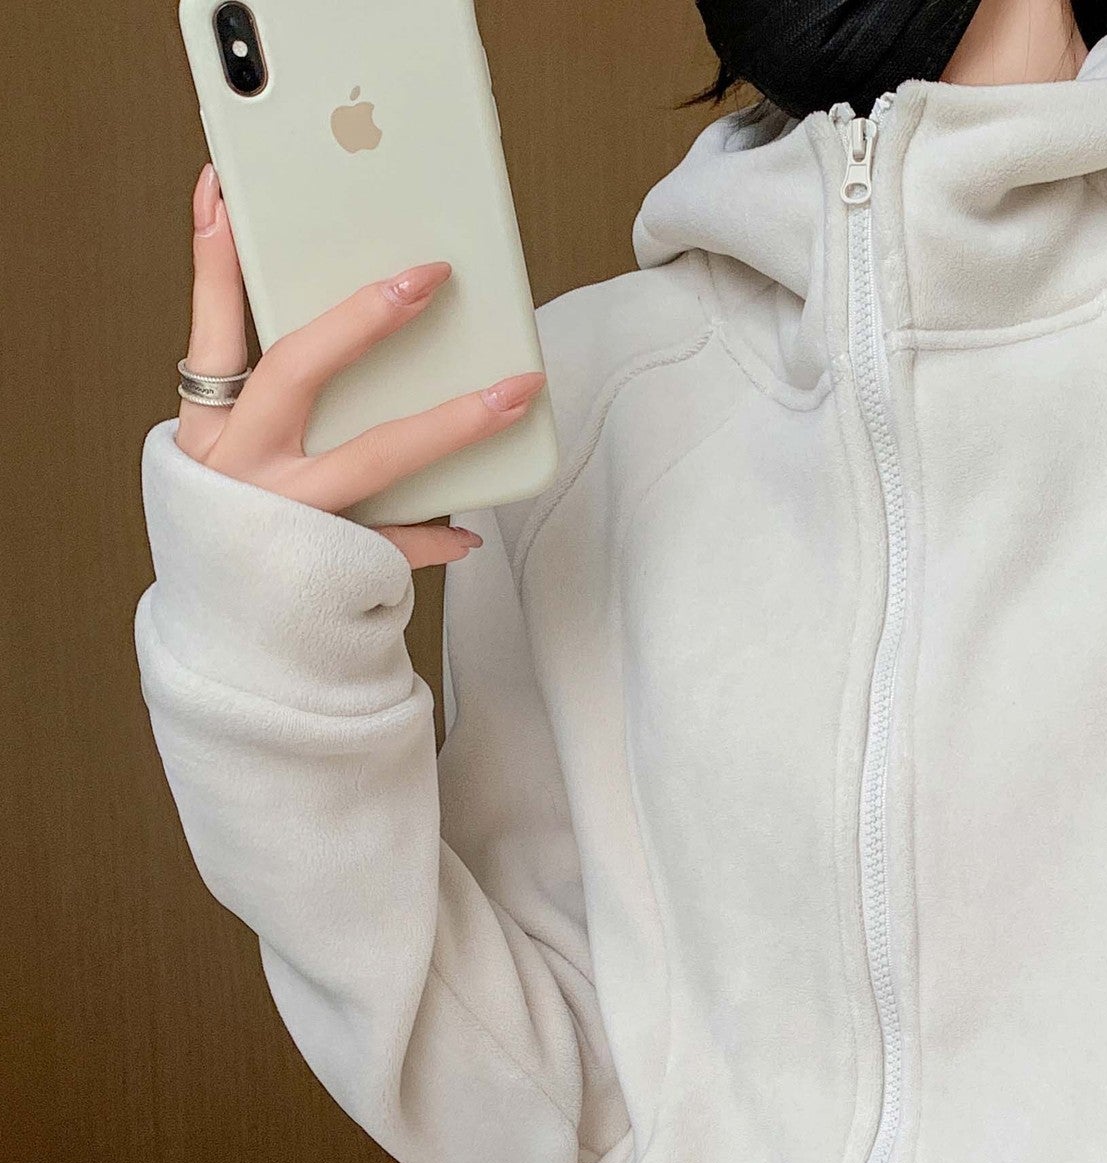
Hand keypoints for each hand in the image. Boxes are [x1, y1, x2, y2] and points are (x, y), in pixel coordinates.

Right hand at [175, 161, 544, 568]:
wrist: (232, 646)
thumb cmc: (242, 532)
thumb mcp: (231, 460)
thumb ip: (272, 395)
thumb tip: (356, 323)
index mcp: (208, 433)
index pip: (211, 332)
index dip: (215, 264)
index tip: (226, 191)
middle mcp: (240, 469)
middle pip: (299, 372)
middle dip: (363, 320)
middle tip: (428, 276)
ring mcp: (287, 518)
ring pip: (376, 457)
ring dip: (454, 421)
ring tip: (517, 391)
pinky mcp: (331, 567)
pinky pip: (396, 544)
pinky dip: (434, 535)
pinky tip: (471, 529)